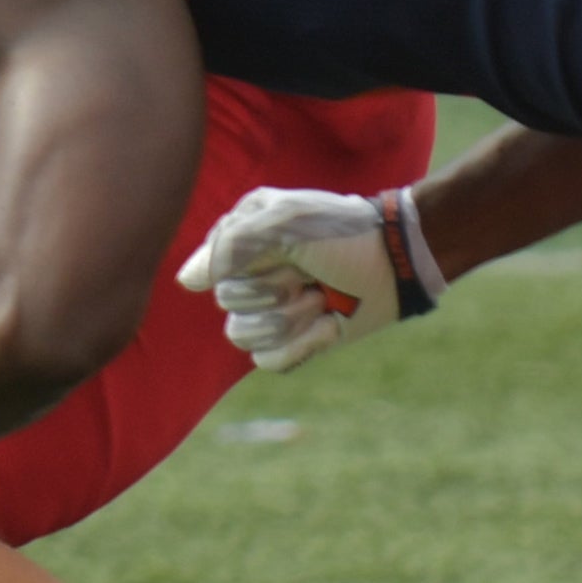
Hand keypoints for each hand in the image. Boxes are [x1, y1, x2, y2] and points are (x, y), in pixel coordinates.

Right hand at [177, 185, 431, 372]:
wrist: (395, 261)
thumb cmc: (342, 233)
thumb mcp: (286, 221)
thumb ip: (231, 244)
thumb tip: (187, 283)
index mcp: (241, 238)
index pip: (213, 270)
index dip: (250, 268)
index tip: (286, 250)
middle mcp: (250, 274)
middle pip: (230, 305)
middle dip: (278, 291)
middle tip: (311, 272)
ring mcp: (271, 309)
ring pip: (244, 337)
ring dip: (292, 318)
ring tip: (324, 298)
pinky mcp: (293, 340)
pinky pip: (268, 361)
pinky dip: (304, 344)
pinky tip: (329, 324)